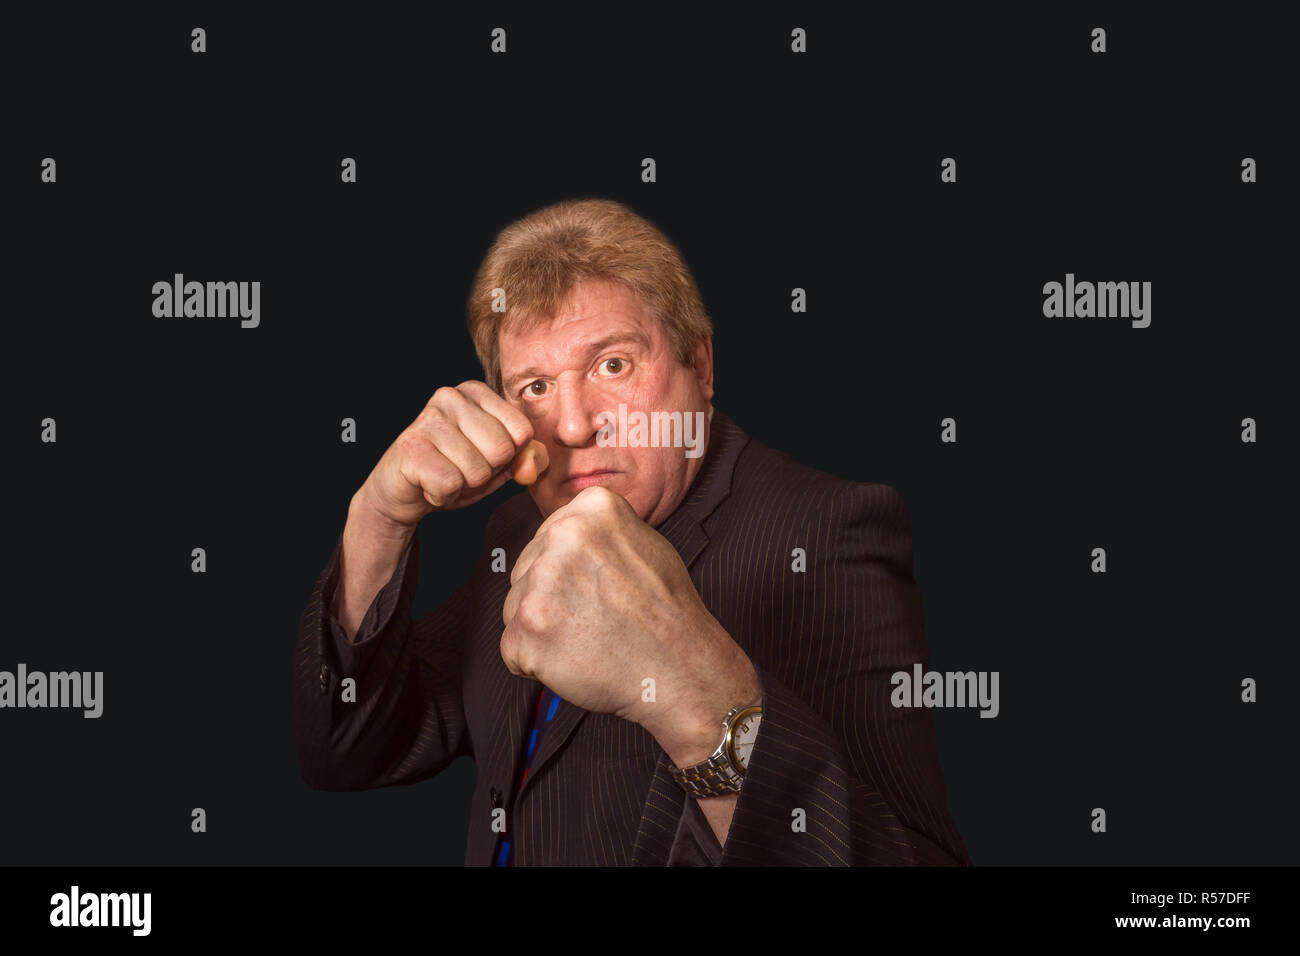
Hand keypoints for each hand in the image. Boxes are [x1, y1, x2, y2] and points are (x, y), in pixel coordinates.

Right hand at [358, 380, 548, 528]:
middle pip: (501, 450)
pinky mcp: (410, 446)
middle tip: (459, 468)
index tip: (481, 456)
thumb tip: (530, 468)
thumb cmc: (454, 469)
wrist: (402, 490)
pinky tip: (428, 484)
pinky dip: (442, 495)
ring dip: (463, 486)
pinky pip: (450, 484)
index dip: (507, 457)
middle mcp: (451, 396)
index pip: (522, 431)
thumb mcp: (499, 463)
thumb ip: (527, 458)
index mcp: (477, 392)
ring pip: (477, 471)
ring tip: (443, 474)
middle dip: (486, 473)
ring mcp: (428, 419)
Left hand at [500, 486, 759, 764]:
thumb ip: (597, 530)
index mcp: (591, 509)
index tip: (596, 588)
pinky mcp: (525, 631)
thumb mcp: (642, 540)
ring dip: (542, 628)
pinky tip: (574, 659)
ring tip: (587, 638)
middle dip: (550, 597)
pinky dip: (536, 662)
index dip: (568, 571)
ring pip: (515, 607)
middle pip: (526, 570)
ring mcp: (540, 584)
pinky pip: (512, 648)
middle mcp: (561, 537)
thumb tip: (559, 534)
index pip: (547, 537)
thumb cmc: (667, 612)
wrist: (680, 668)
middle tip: (594, 617)